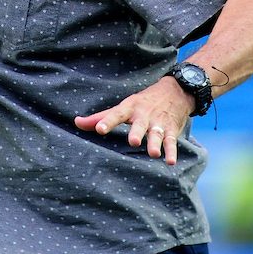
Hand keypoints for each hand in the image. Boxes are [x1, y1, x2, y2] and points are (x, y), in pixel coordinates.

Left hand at [74, 77, 193, 165]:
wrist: (175, 91)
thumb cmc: (142, 102)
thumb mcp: (123, 106)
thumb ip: (100, 117)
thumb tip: (77, 123)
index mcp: (129, 108)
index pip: (116, 114)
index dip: (107, 121)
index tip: (100, 129)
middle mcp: (144, 115)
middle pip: (139, 124)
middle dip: (136, 132)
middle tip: (133, 141)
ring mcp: (158, 122)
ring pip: (156, 133)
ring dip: (155, 143)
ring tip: (154, 154)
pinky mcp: (171, 130)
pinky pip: (171, 141)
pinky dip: (172, 151)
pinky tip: (170, 161)